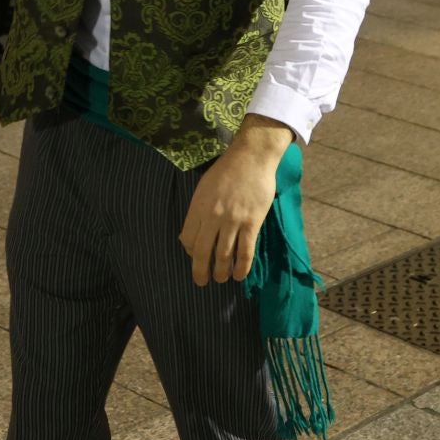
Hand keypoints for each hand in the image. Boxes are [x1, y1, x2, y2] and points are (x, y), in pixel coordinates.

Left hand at [178, 117, 291, 285]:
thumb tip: (191, 234)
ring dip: (221, 272)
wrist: (252, 156)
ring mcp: (233, 220)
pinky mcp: (252, 222)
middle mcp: (213, 215)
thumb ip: (198, 209)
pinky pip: (245, 251)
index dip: (190, 251)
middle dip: (201, 271)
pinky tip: (239, 276)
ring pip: (224, 255)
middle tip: (202, 282)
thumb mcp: (204, 187)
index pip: (188, 238)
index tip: (196, 256)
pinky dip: (242, 267)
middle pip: (203, 251)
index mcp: (198, 205)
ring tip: (221, 279)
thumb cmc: (227, 170)